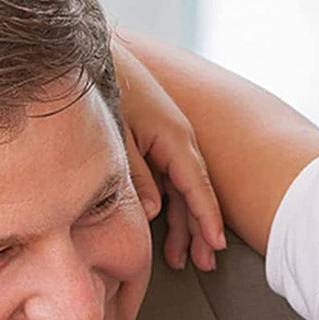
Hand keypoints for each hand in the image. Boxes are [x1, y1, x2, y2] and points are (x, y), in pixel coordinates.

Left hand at [112, 34, 225, 270]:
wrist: (103, 55)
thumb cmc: (108, 91)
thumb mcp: (119, 135)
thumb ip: (137, 174)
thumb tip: (154, 211)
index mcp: (174, 137)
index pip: (196, 186)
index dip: (206, 218)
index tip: (215, 245)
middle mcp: (178, 140)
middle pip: (195, 192)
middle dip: (200, 230)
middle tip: (203, 263)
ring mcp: (169, 141)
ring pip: (183, 189)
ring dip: (185, 224)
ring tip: (184, 259)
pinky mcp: (157, 141)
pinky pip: (172, 180)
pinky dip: (172, 205)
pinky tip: (166, 227)